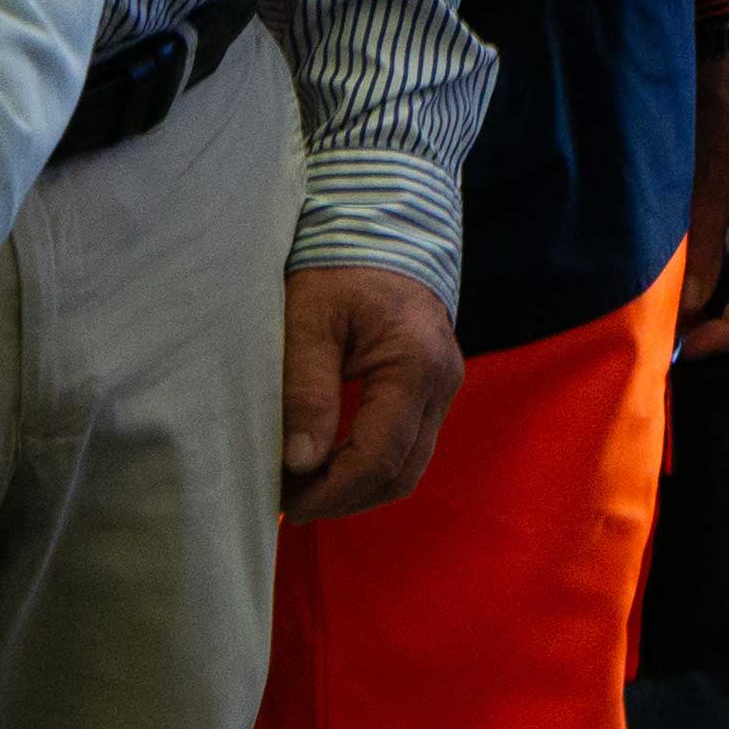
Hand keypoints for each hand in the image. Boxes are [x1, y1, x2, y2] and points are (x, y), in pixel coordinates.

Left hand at [280, 265, 465, 522]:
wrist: (378, 225)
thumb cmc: (336, 265)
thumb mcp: (307, 320)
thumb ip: (306, 390)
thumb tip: (301, 463)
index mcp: (415, 364)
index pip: (379, 456)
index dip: (331, 491)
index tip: (284, 503)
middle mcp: (442, 381)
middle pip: (401, 472)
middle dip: (345, 498)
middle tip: (288, 503)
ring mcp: (444, 385)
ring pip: (410, 465)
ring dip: (358, 486)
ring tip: (304, 487)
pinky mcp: (433, 385)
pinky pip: (408, 443)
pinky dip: (369, 464)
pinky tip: (327, 461)